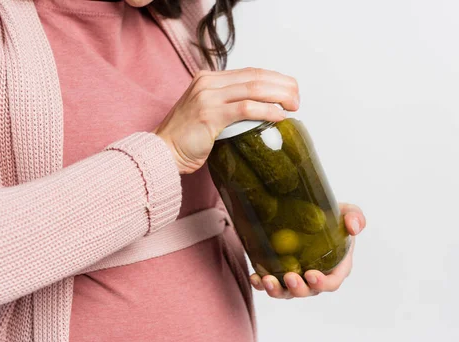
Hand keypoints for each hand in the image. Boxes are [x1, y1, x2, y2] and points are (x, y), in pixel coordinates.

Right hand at [155, 68, 299, 173]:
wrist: (161, 151)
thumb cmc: (184, 139)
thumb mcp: (206, 113)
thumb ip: (227, 106)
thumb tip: (257, 111)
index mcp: (208, 79)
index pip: (249, 72)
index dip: (274, 78)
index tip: (290, 89)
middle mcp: (208, 82)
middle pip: (255, 76)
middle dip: (282, 85)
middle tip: (297, 98)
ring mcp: (208, 97)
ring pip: (253, 89)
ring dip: (279, 96)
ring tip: (293, 105)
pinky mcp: (210, 115)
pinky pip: (246, 108)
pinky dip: (266, 111)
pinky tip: (279, 116)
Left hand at [249, 203, 365, 298]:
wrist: (307, 212)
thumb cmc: (331, 216)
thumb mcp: (346, 212)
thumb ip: (354, 217)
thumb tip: (354, 227)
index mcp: (336, 267)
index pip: (332, 282)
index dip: (322, 283)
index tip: (311, 274)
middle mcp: (315, 277)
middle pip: (308, 291)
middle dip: (298, 288)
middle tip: (289, 277)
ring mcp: (296, 278)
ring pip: (286, 292)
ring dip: (276, 290)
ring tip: (267, 280)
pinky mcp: (278, 273)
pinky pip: (268, 284)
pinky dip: (260, 284)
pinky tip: (254, 277)